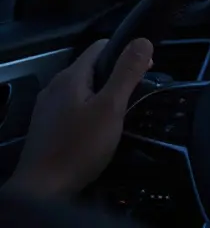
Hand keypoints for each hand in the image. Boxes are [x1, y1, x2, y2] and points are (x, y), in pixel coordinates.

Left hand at [4, 38, 152, 198]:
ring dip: (103, 95)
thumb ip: (126, 72)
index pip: (101, 47)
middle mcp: (55, 86)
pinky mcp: (46, 125)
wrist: (43, 189)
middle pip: (92, 68)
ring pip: (83, 89)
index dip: (127, 53)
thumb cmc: (80, 146)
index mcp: (70, 76)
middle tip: (135, 98)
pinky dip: (90, 110)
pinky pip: (73, 106)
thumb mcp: (111, 107)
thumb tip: (143, 40)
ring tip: (120, 115)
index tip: (146, 73)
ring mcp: (47, 107)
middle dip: (117, 77)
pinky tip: (98, 130)